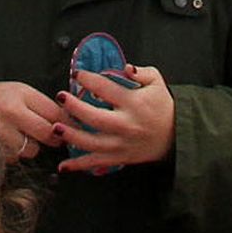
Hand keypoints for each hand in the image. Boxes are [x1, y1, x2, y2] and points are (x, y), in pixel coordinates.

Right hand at [0, 78, 65, 161]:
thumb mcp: (21, 92)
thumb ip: (43, 106)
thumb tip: (68, 122)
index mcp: (21, 94)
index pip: (54, 112)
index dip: (68, 122)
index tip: (74, 128)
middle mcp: (10, 112)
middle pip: (46, 133)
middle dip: (53, 138)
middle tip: (54, 138)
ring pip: (30, 150)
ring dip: (30, 147)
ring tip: (21, 136)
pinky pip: (13, 158)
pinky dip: (13, 153)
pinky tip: (7, 142)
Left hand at [56, 63, 175, 172]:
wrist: (176, 135)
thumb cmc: (163, 106)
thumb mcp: (157, 82)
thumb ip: (141, 72)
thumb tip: (125, 66)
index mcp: (133, 103)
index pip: (106, 89)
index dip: (89, 79)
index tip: (77, 74)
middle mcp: (125, 125)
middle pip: (95, 117)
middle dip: (75, 107)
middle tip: (61, 97)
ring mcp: (120, 144)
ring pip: (92, 143)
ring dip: (71, 136)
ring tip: (55, 128)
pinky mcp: (119, 157)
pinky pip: (96, 163)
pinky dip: (78, 165)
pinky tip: (63, 165)